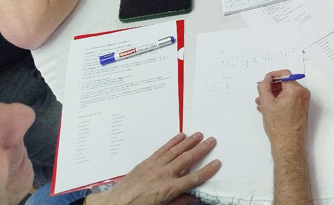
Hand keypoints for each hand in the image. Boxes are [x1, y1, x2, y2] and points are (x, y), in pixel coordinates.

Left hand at [89, 132, 220, 204]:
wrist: (116, 204)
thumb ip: (179, 202)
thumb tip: (194, 198)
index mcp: (168, 189)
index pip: (194, 178)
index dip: (207, 170)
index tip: (217, 163)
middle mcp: (163, 175)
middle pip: (187, 159)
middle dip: (201, 149)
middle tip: (212, 141)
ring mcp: (155, 166)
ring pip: (176, 150)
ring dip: (189, 141)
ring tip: (199, 135)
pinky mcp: (147, 162)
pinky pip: (163, 149)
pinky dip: (173, 142)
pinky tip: (180, 136)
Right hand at [255, 69, 309, 151]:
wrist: (288, 145)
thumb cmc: (279, 126)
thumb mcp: (266, 103)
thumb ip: (264, 86)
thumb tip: (266, 79)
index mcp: (296, 90)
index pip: (284, 74)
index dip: (272, 76)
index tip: (264, 81)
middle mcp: (302, 94)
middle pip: (285, 84)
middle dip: (271, 88)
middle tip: (261, 95)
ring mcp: (303, 102)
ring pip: (286, 93)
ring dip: (274, 96)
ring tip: (262, 104)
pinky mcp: (302, 110)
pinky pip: (290, 100)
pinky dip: (280, 102)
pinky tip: (269, 109)